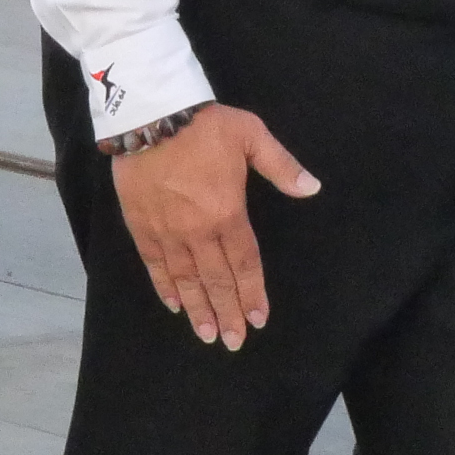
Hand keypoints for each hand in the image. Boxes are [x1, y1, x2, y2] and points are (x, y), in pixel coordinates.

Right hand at [107, 104, 318, 350]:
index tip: (259, 319)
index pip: (244, 263)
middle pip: (216, 280)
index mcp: (228, 213)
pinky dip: (164, 287)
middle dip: (227, 313)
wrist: (150, 113)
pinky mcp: (141, 226)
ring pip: (185, 280)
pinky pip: (155, 264)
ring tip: (207, 334)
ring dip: (197, 309)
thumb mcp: (251, 135)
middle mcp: (198, 231)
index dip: (252, 293)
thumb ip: (281, 166)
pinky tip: (173, 305)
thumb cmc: (205, 124)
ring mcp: (167, 231)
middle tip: (234, 342)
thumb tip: (312, 187)